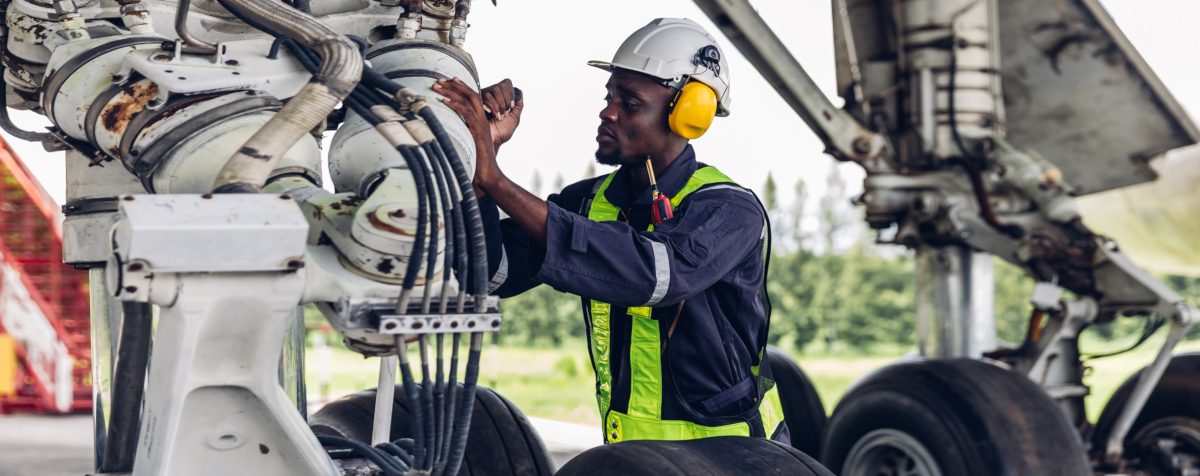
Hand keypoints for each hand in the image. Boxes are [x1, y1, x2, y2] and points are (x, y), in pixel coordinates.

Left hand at [434, 77, 500, 197]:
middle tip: (439, 79)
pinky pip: (467, 113)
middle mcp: (482, 121)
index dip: (461, 87)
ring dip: (451, 91)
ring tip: (437, 86)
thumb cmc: (474, 164)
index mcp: (480, 122)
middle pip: (471, 94)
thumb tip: (439, 131)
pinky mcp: (478, 132)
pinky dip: (455, 105)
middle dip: (454, 85)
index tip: (449, 80)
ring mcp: (481, 125)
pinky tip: (444, 100)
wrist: (487, 176)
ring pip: (469, 100)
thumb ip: (456, 135)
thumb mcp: (464, 145)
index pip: (473, 98)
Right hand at [480, 79, 522, 148]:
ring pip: (495, 89)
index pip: (507, 83)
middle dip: (506, 100)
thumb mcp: (515, 117)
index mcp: (501, 97)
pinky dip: (495, 106)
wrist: (494, 140)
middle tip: (506, 113)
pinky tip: (495, 116)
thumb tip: (520, 91)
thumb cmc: (502, 131)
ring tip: (500, 116)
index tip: (512, 107)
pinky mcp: (477, 101)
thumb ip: (519, 105)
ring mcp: (484, 97)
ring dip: (501, 104)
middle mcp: (491, 95)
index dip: (511, 93)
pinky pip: (487, 96)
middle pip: (502, 85)